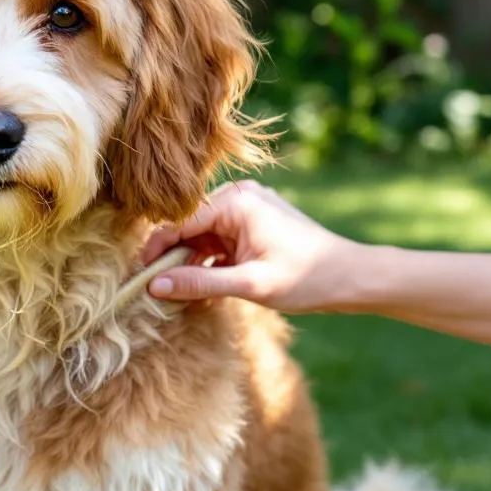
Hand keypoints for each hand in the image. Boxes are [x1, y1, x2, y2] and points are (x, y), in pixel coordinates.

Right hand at [141, 180, 362, 312]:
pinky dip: (210, 262)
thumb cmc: (307, 278)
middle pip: (189, 228)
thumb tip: (155, 286)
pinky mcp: (254, 225)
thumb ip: (200, 282)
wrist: (353, 278)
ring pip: (203, 236)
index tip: (138, 277)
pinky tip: (203, 287)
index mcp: (237, 202)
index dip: (157, 250)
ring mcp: (248, 210)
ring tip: (176, 293)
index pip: (180, 223)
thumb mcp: (249, 284)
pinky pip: (220, 241)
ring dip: (191, 263)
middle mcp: (240, 197)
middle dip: (172, 258)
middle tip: (153, 289)